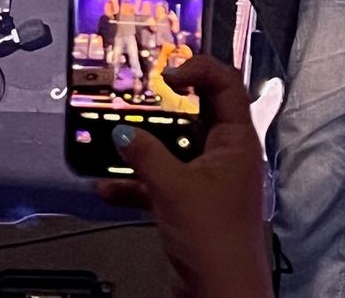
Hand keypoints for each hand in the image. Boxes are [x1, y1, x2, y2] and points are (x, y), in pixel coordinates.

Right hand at [99, 56, 272, 297]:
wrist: (218, 291)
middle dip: (165, 107)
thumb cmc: (214, 237)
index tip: (167, 72)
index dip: (200, 69)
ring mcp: (209, 181)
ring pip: (175, 151)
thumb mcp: (174, 188)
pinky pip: (161, 184)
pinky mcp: (191, 206)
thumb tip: (124, 132)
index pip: (226, 85)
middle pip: (197, 115)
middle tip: (136, 95)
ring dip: (144, 147)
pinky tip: (106, 187)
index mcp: (238, 140)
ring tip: (114, 136)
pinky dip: (136, 184)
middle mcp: (227, 155)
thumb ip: (147, 156)